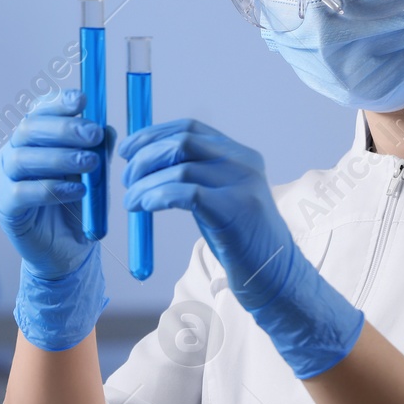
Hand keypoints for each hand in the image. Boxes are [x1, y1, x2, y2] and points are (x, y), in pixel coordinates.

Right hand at [0, 89, 113, 350]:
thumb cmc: (77, 206)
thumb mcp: (94, 175)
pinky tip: (77, 191)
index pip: (38, 111)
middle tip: (93, 135)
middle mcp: (14, 154)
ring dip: (59, 157)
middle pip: (28, 129)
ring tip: (90, 164)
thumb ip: (98, 151)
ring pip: (22, 158)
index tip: (82, 100)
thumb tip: (107, 129)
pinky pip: (23, 192)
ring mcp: (5, 180)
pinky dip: (52, 189)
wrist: (68, 251)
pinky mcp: (6, 207)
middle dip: (63, 128)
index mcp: (33, 140)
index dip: (57, 102)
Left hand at [119, 118, 362, 377]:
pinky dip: (157, 196)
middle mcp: (244, 163)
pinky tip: (145, 207)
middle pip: (182, 142)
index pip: (190, 128)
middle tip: (127, 180)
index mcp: (240, 155)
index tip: (128, 149)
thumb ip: (196, 176)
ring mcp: (242, 185)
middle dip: (145, 157)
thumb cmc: (241, 240)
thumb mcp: (220, 197)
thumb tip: (147, 164)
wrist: (276, 276)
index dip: (153, 134)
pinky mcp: (234, 210)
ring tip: (130, 202)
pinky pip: (186, 192)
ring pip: (179, 168)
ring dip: (145, 184)